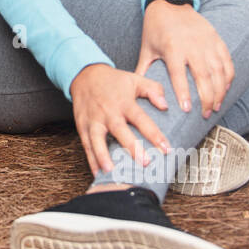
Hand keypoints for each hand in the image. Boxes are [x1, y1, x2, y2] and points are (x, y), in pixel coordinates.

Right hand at [69, 63, 172, 178]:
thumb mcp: (135, 79)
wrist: (84, 75)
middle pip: (119, 130)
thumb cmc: (113, 80)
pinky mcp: (82, 126)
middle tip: (144, 163)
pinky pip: (86, 144)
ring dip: (103, 155)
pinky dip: (91, 160)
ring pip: (97, 139)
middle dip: (131, 147)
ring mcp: (93, 120)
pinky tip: (98, 173)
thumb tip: (166, 105)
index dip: (153, 133)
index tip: (166, 148)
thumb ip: (153, 90)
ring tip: (111, 170)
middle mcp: (108, 111)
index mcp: (123, 101)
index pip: (140, 118)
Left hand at [134, 0, 233, 117]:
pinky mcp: (216, 38)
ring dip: (220, 91)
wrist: (170, 3)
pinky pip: (227, 61)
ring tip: (216, 106)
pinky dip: (228, 77)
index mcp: (173, 48)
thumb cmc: (155, 28)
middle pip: (204, 76)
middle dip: (207, 98)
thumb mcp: (146, 48)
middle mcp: (192, 45)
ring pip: (219, 71)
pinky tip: (225, 89)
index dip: (184, 93)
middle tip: (207, 115)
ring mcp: (207, 42)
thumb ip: (143, 70)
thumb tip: (137, 92)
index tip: (187, 110)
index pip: (179, 75)